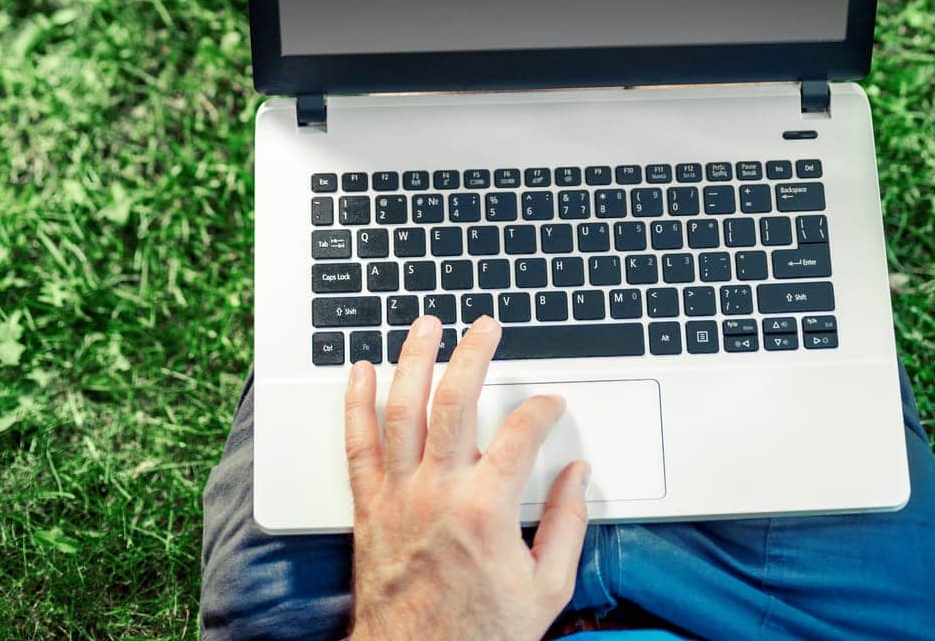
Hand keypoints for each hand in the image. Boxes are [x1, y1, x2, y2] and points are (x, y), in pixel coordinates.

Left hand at [344, 313, 590, 640]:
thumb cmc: (479, 635)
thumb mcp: (547, 590)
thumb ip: (568, 526)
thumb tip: (578, 477)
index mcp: (486, 510)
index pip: (520, 433)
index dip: (542, 409)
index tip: (551, 404)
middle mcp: (439, 492)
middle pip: (455, 400)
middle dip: (474, 353)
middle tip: (486, 326)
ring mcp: (399, 495)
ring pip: (403, 408)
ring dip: (415, 359)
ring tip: (428, 325)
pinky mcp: (370, 507)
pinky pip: (357, 444)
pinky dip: (356, 403)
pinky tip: (361, 372)